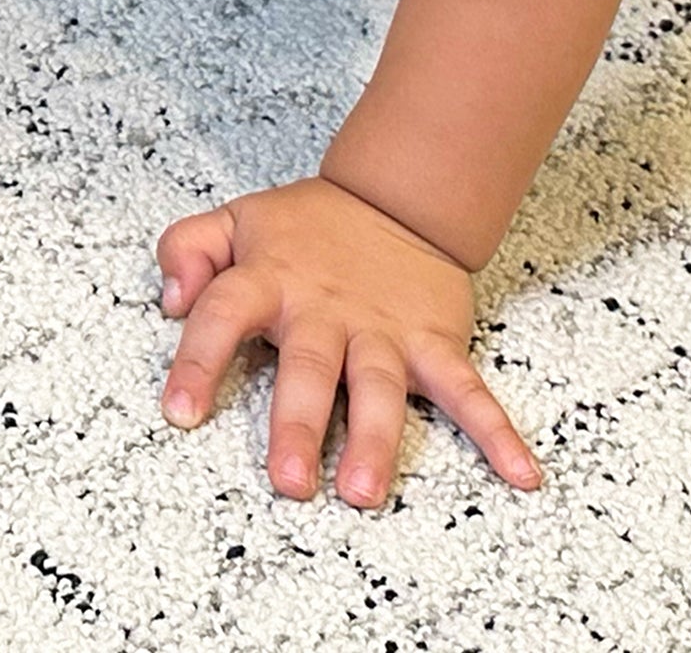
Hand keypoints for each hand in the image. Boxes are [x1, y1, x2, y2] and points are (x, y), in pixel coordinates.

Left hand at [154, 176, 541, 506]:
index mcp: (267, 278)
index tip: (179, 413)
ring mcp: (381, 329)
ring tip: (362, 490)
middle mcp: (323, 308)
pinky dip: (496, 431)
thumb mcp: (233, 221)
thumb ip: (186, 250)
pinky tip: (520, 473)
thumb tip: (170, 299)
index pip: (222, 314)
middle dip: (296, 422)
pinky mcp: (433, 343)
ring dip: (373, 439)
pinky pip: (467, 390)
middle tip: (287, 480)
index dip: (197, 361)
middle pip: (308, 365)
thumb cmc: (305, 228)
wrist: (394, 199)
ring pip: (377, 385)